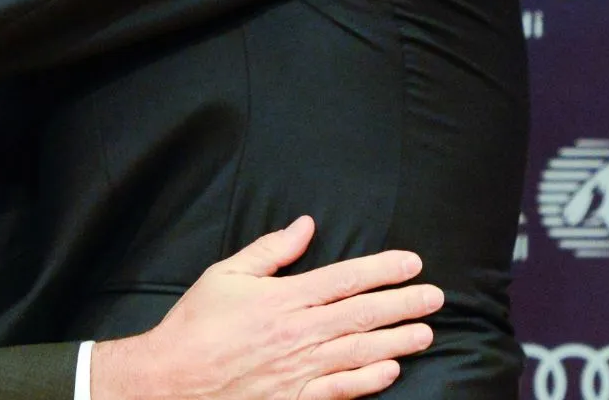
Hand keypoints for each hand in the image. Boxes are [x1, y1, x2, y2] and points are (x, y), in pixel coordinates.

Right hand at [89, 217, 441, 399]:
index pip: (345, 279)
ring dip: (397, 341)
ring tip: (426, 333)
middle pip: (362, 315)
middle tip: (436, 297)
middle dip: (403, 304)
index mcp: (284, 299)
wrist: (172, 380)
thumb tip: (305, 226)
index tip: (412, 262)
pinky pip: (340, 389)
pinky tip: (390, 371)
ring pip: (359, 352)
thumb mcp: (226, 275)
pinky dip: (368, 381)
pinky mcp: (295, 399)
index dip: (383, 269)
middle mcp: (298, 333)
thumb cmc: (196, 324)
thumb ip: (270, 251)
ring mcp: (299, 369)